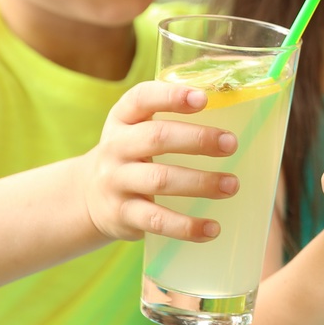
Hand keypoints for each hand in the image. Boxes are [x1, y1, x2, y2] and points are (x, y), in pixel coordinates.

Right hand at [81, 81, 238, 241]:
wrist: (86, 197)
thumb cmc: (132, 154)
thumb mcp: (137, 129)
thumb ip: (172, 118)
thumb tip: (237, 112)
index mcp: (123, 118)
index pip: (142, 98)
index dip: (171, 96)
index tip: (203, 98)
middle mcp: (115, 147)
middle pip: (156, 138)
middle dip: (198, 140)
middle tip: (231, 144)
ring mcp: (116, 182)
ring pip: (160, 180)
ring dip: (201, 183)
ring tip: (232, 185)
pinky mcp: (122, 214)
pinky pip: (157, 221)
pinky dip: (186, 227)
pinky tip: (212, 229)